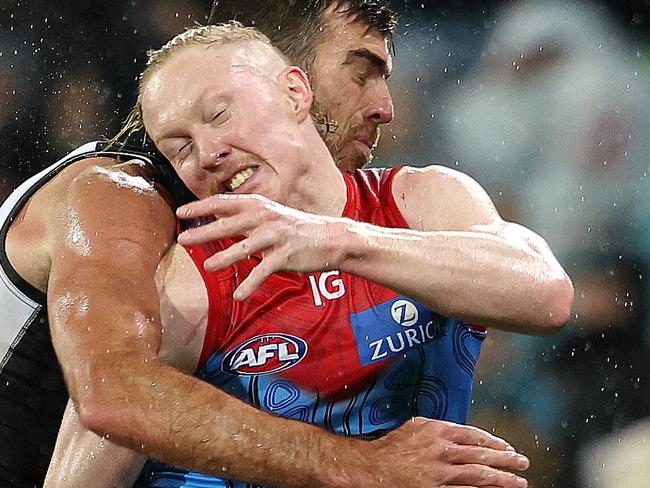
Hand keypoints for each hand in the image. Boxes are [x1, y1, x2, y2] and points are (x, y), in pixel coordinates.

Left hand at [177, 194, 344, 299]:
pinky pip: (264, 271)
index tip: (181, 213)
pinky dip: (251, 284)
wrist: (330, 238)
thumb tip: (216, 222)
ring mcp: (276, 235)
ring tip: (207, 267)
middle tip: (182, 239)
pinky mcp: (286, 254)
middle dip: (203, 232)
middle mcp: (265, 217)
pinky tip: (239, 295)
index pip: (223, 203)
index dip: (201, 207)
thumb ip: (245, 220)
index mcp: (258, 205)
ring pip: (245, 247)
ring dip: (225, 257)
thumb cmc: (295, 229)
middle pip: (228, 223)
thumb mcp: (269, 217)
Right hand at [362, 418, 528, 487]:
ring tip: (518, 482)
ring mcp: (440, 473)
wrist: (372, 467)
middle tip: (523, 463)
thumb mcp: (416, 426)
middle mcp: (443, 450)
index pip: (475, 435)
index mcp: (439, 431)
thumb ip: (438, 428)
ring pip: (479, 476)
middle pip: (482, 455)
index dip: (495, 442)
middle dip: (506, 460)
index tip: (508, 448)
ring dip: (502, 479)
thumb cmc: (391, 446)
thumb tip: (459, 432)